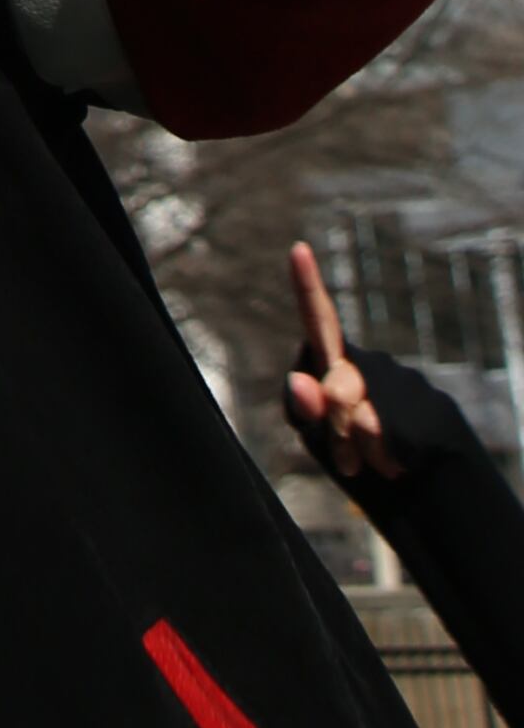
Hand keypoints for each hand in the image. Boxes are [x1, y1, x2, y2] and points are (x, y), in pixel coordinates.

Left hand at [285, 242, 400, 489]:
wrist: (405, 480)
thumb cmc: (347, 450)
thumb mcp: (313, 434)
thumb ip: (302, 409)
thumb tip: (302, 382)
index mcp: (329, 360)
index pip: (316, 319)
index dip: (307, 284)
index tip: (297, 248)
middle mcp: (365, 362)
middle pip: (340, 390)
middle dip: (337, 427)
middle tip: (346, 453)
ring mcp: (401, 380)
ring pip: (368, 422)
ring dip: (361, 452)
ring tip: (370, 458)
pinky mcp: (431, 406)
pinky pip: (399, 442)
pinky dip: (388, 462)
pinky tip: (394, 464)